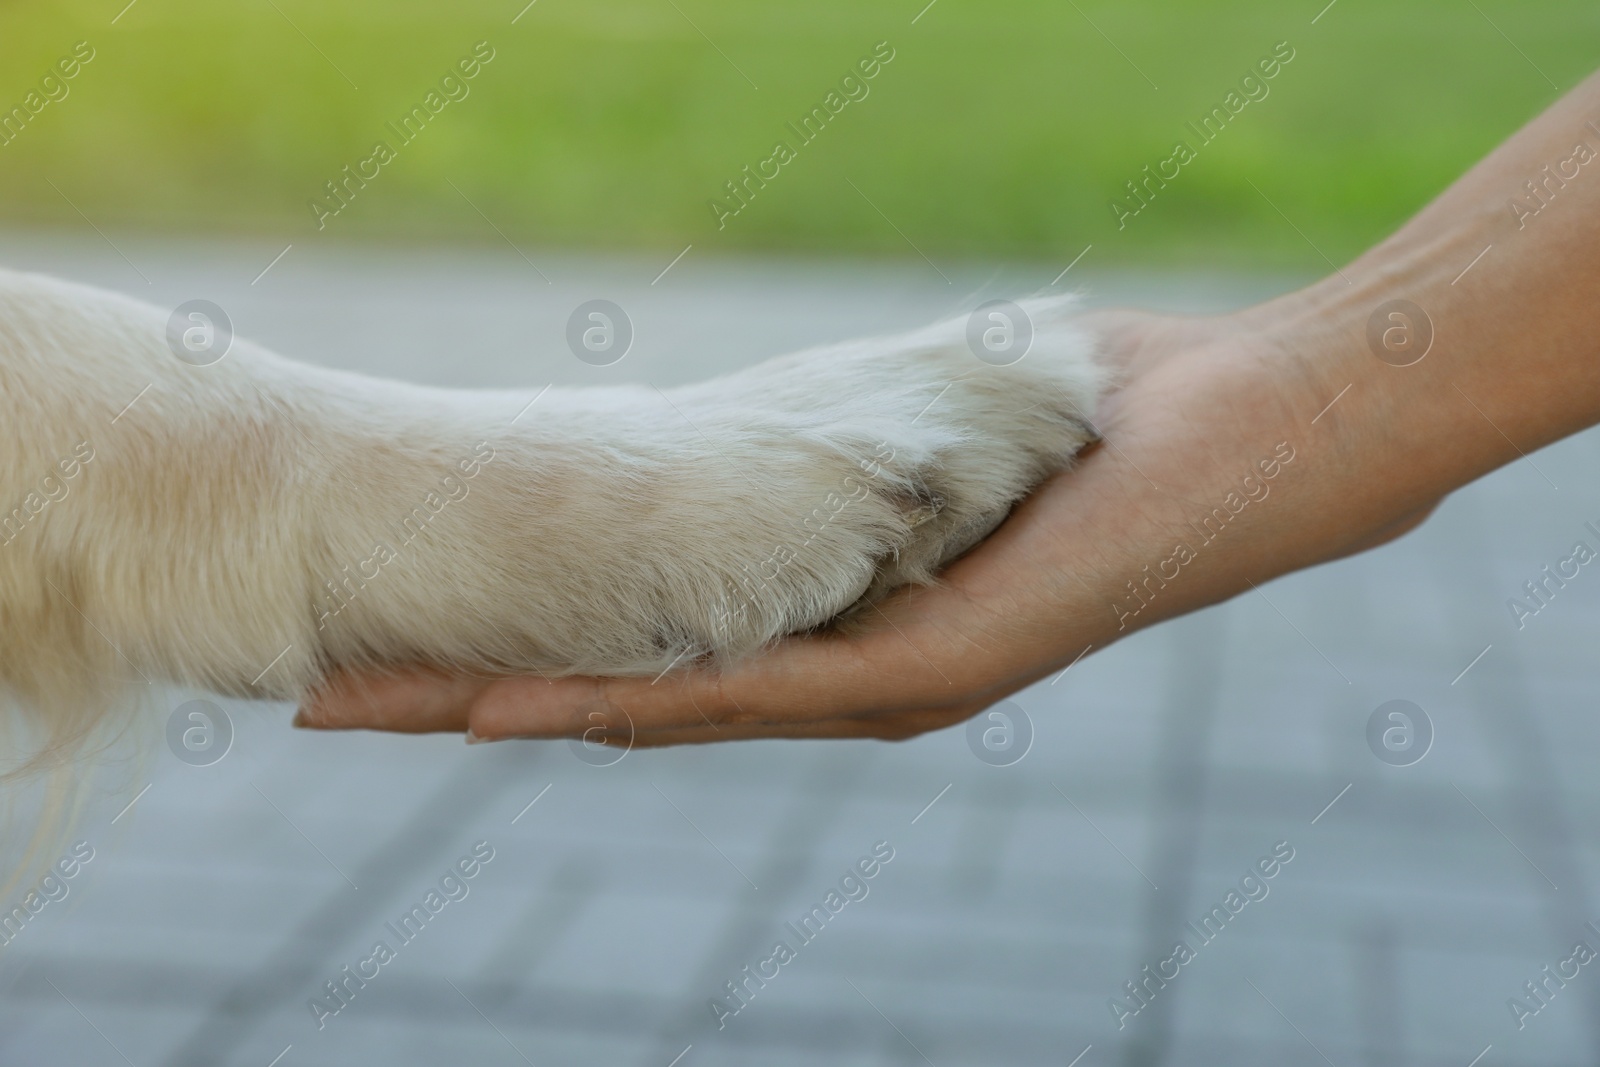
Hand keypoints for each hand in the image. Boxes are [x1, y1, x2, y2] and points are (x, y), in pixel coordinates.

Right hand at [296, 304, 1380, 744]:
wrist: (1268, 432)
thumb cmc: (1112, 414)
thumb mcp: (947, 416)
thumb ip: (859, 437)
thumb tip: (786, 407)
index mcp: (835, 609)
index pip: (649, 632)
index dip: (522, 634)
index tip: (404, 624)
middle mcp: (840, 667)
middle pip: (629, 687)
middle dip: (477, 688)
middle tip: (333, 695)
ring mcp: (877, 679)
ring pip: (666, 708)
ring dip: (518, 707)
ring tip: (384, 709)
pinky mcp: (926, 668)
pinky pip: (759, 692)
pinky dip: (634, 701)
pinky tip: (527, 707)